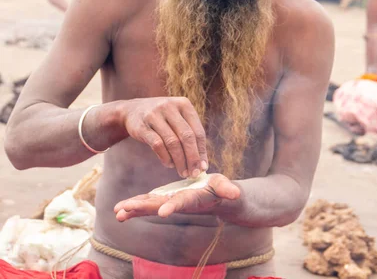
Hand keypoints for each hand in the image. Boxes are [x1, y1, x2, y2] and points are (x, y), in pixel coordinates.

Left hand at [114, 174, 239, 220]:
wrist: (218, 198)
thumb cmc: (224, 191)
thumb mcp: (227, 188)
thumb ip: (229, 190)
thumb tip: (236, 193)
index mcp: (193, 199)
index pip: (182, 203)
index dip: (173, 206)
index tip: (162, 212)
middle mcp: (179, 202)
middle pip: (158, 206)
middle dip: (142, 208)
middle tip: (124, 211)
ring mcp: (171, 201)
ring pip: (150, 205)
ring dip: (134, 208)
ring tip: (117, 212)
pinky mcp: (167, 198)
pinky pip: (149, 201)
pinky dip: (136, 204)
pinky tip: (121, 209)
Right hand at [122, 97, 207, 178]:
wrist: (132, 110)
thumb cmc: (161, 118)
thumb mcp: (177, 119)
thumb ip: (189, 135)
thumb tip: (202, 164)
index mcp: (183, 104)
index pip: (198, 131)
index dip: (202, 151)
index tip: (203, 167)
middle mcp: (170, 106)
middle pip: (187, 136)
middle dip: (192, 158)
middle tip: (194, 173)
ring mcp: (155, 115)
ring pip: (172, 142)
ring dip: (179, 161)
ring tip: (182, 172)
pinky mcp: (142, 126)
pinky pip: (157, 145)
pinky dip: (165, 158)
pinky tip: (169, 164)